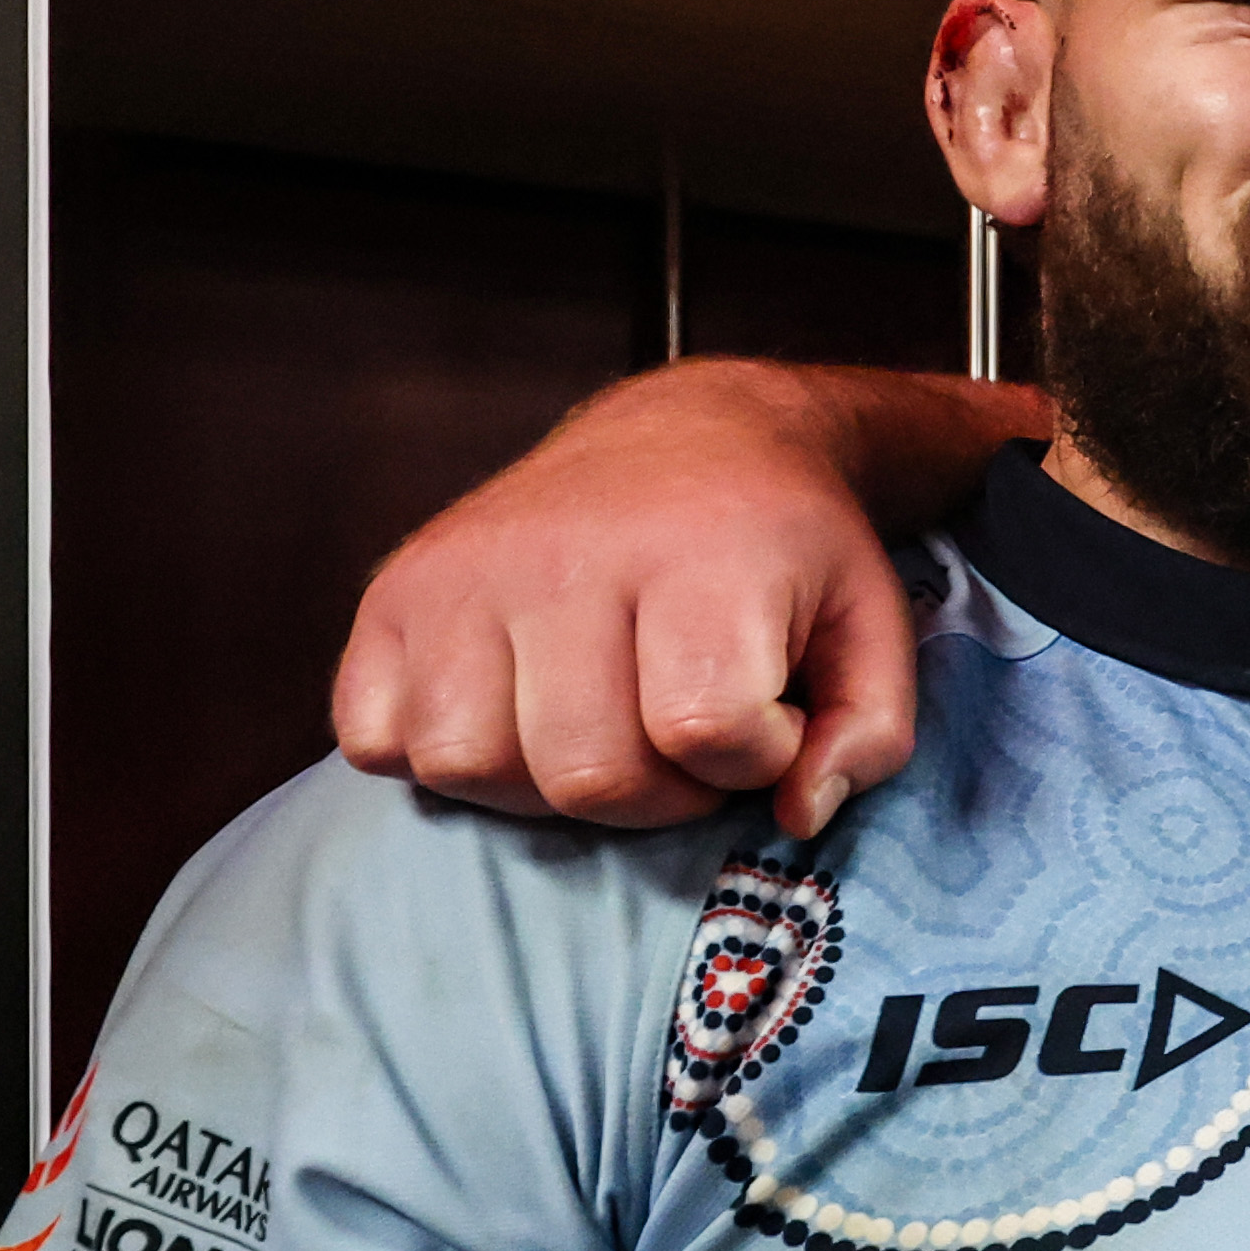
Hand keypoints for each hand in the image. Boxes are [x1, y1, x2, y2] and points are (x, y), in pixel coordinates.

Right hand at [335, 362, 917, 839]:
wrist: (691, 435)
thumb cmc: (782, 550)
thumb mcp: (870, 626)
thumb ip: (869, 735)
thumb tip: (797, 815)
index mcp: (697, 555)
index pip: (703, 731)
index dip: (751, 760)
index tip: (769, 719)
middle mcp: (564, 555)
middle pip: (585, 774)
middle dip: (655, 793)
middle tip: (683, 736)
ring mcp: (464, 570)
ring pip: (470, 767)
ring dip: (543, 784)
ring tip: (600, 728)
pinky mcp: (394, 591)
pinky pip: (378, 738)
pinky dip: (439, 753)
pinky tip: (513, 711)